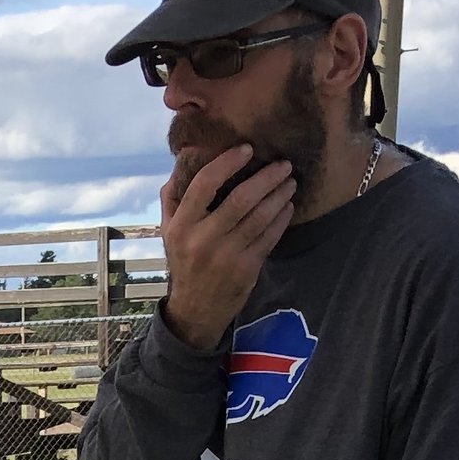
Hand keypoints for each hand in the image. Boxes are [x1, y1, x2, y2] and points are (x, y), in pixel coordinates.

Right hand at [158, 143, 296, 352]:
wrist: (196, 310)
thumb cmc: (185, 262)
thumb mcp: (168, 232)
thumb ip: (172, 197)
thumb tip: (184, 158)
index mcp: (182, 226)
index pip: (205, 185)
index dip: (228, 162)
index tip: (247, 149)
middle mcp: (203, 240)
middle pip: (241, 199)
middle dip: (267, 177)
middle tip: (283, 165)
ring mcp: (227, 256)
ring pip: (260, 217)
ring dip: (279, 195)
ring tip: (289, 182)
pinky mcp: (247, 269)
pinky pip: (270, 236)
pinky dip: (282, 218)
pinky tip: (287, 206)